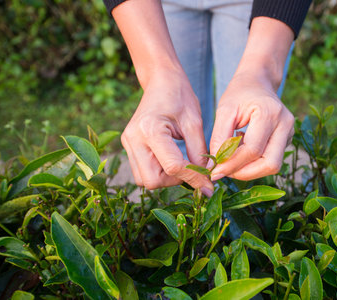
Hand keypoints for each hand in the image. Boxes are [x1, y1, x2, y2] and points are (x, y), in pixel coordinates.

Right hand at [121, 72, 213, 195]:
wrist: (160, 80)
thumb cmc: (180, 96)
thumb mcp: (194, 123)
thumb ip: (199, 153)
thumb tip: (205, 180)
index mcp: (150, 129)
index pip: (173, 167)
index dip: (193, 178)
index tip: (208, 185)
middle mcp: (133, 139)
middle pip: (152, 180)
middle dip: (174, 181)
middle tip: (191, 170)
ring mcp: (127, 143)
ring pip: (144, 180)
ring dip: (165, 179)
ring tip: (181, 163)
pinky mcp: (128, 146)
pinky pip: (141, 172)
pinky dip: (158, 172)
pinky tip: (172, 159)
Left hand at [209, 74, 293, 180]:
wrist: (258, 81)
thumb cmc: (240, 93)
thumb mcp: (224, 110)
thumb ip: (219, 138)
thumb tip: (216, 165)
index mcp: (269, 113)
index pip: (252, 150)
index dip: (232, 164)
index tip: (215, 171)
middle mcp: (285, 124)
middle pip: (270, 164)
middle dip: (245, 173)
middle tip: (224, 170)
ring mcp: (290, 133)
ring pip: (273, 166)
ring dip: (249, 170)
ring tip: (232, 159)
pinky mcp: (287, 139)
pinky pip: (271, 160)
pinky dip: (254, 163)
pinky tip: (241, 151)